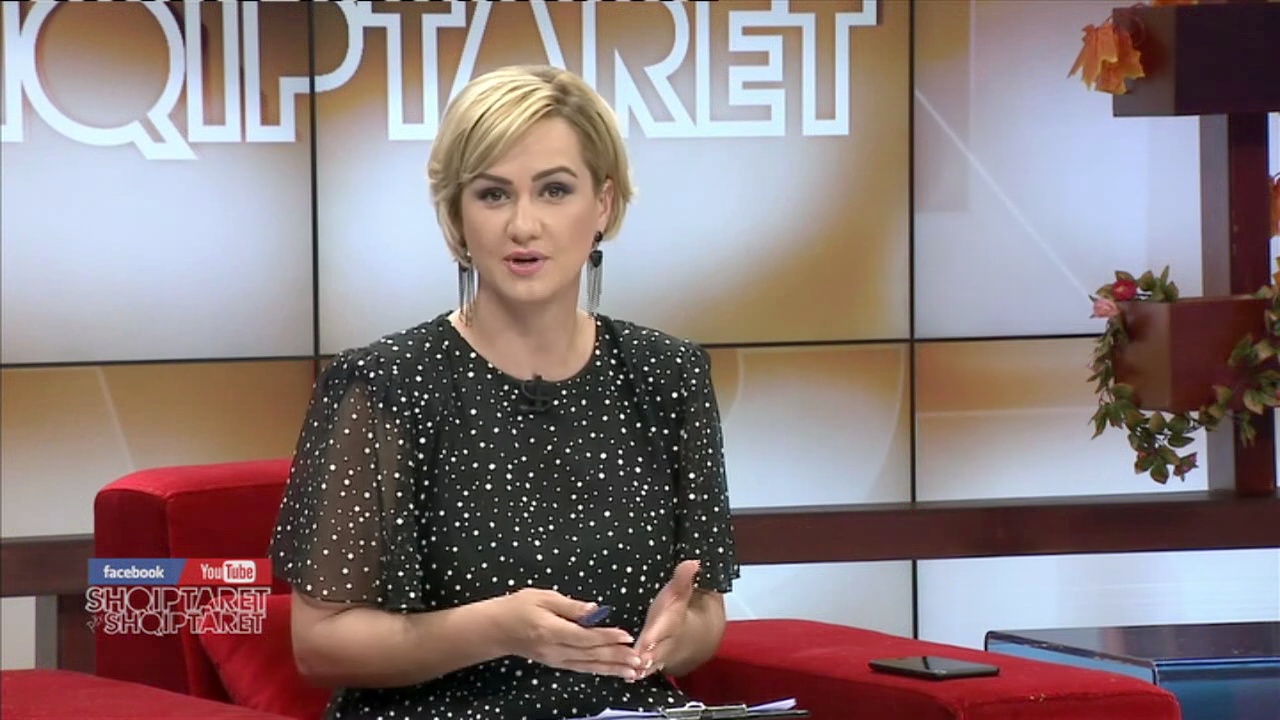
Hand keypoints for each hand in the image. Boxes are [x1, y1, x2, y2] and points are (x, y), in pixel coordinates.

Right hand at [494, 588, 643, 679]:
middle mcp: (555, 650)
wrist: (497, 629)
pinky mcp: (557, 663)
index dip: (607, 637)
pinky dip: (600, 670)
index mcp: (551, 631)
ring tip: (633, 670)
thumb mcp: (542, 597)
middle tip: (639, 658)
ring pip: (589, 665)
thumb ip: (570, 606)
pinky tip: (614, 671)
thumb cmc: (518, 607)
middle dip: (617, 657)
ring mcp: (556, 660)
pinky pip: (582, 668)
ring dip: (613, 668)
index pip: (585, 637)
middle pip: (591, 655)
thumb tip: (595, 609)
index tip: (627, 635)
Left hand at [634, 559, 699, 679]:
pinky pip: (644, 671)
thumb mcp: (679, 592)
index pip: (663, 628)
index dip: (655, 635)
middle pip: (656, 650)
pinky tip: (625, 677)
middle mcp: (666, 642)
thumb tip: (693, 561)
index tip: (647, 640)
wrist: (693, 636)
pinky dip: (636, 675)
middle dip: (646, 656)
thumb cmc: (677, 609)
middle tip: (635, 660)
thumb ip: (683, 578)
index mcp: (670, 622)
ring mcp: (659, 656)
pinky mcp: (651, 664)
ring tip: (629, 672)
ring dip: (640, 668)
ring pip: (651, 665)